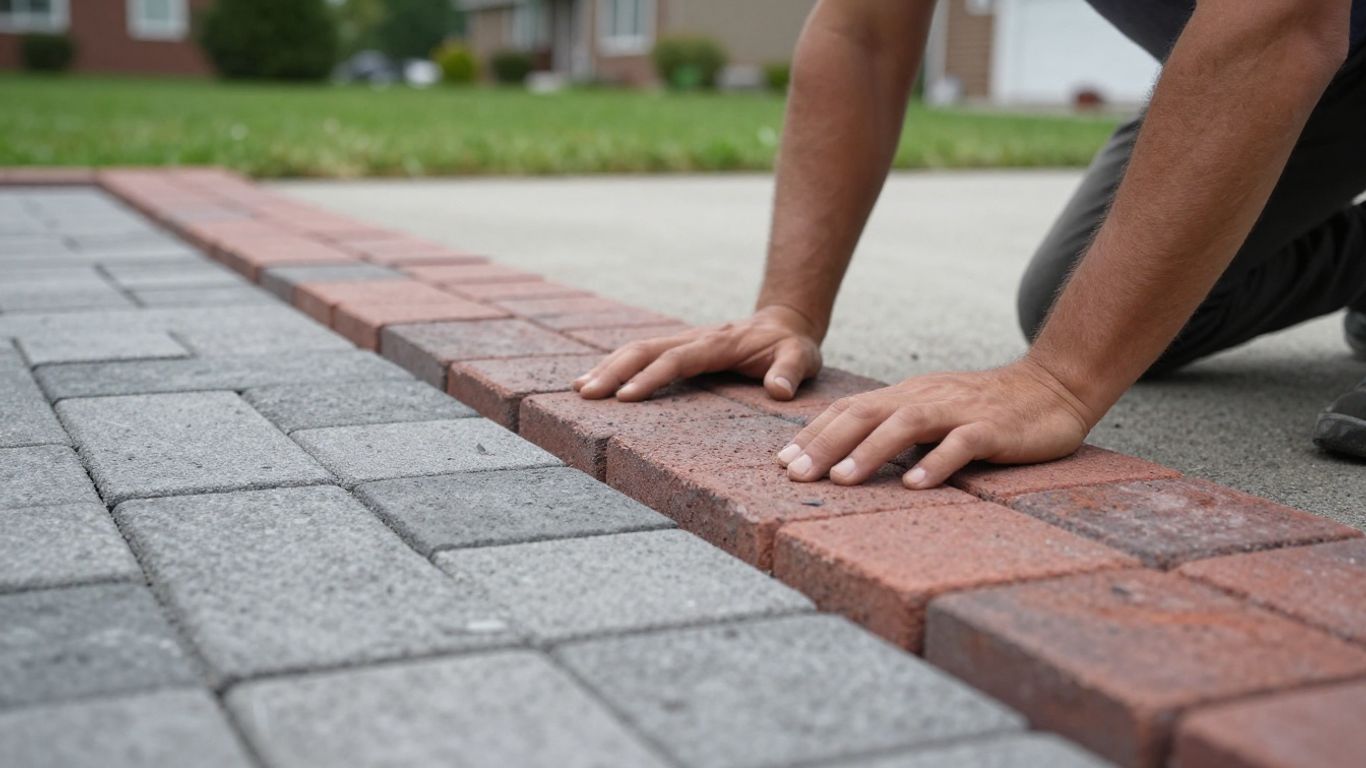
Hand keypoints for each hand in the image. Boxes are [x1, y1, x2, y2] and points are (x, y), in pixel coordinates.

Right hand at [573, 305, 822, 401]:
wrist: (784, 323)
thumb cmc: (791, 346)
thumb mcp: (802, 357)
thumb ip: (790, 371)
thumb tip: (777, 391)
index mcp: (718, 344)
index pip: (678, 360)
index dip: (651, 377)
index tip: (625, 397)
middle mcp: (694, 339)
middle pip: (646, 349)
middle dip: (614, 370)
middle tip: (586, 393)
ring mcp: (684, 341)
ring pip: (638, 348)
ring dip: (608, 366)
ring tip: (579, 388)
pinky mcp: (679, 348)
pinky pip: (643, 354)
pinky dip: (616, 365)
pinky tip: (596, 381)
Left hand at [775, 358, 1096, 488]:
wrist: (1054, 387)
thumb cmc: (987, 408)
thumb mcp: (933, 412)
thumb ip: (895, 427)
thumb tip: (846, 455)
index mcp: (906, 395)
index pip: (850, 410)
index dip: (814, 434)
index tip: (782, 462)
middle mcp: (925, 398)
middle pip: (865, 414)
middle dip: (825, 444)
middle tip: (794, 474)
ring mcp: (958, 412)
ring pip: (905, 425)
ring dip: (869, 452)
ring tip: (840, 481)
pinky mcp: (992, 429)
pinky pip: (961, 444)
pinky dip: (935, 463)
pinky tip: (914, 486)